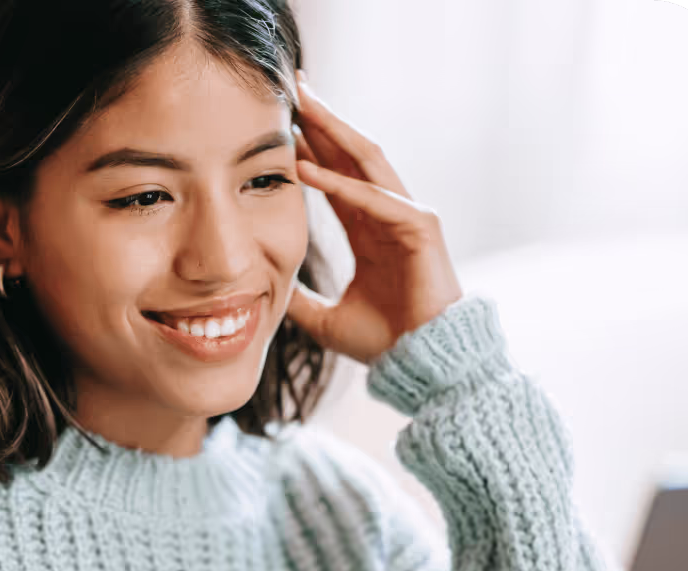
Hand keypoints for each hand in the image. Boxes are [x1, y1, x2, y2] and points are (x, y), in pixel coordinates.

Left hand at [286, 72, 462, 365]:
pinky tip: (307, 169)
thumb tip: (267, 297)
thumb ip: (301, 302)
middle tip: (293, 87)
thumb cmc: (385, 344)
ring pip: (367, 162)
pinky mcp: (420, 229)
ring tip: (301, 104)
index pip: (338, 179)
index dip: (312, 149)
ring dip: (333, 131)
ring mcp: (408, 218)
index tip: (281, 125)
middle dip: (323, 121)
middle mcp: (390, 217)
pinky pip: (375, 199)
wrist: (421, 365)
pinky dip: (341, 184)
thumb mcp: (327, 320)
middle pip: (353, 157)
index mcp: (371, 233)